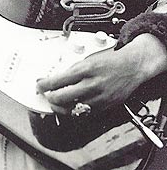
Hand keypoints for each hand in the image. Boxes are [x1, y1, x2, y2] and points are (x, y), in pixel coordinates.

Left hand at [36, 34, 166, 114]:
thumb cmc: (110, 60)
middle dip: (49, 97)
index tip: (39, 85)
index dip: (44, 85)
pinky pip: (84, 113)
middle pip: (61, 97)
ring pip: (71, 109)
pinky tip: (69, 107)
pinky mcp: (105, 106)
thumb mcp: (87, 59)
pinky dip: (74, 111)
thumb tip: (54, 78)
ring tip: (54, 103)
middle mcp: (91, 84)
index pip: (57, 81)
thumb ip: (71, 70)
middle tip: (45, 94)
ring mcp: (98, 97)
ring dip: (59, 107)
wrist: (132, 65)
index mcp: (84, 69)